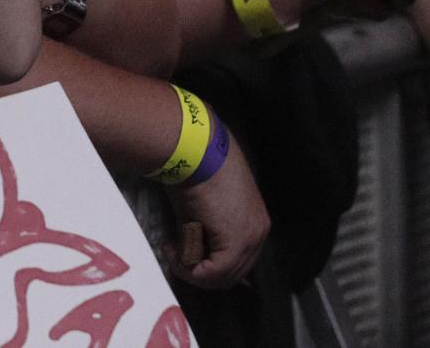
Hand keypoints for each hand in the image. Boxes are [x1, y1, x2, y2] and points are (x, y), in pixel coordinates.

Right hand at [161, 135, 269, 288]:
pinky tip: (171, 247)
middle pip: (230, 274)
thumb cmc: (194, 170)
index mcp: (255, 223)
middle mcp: (259, 233)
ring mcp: (251, 239)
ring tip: (171, 248)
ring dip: (191, 270)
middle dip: (199, 271)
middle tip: (174, 255)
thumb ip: (204, 235)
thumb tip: (190, 256)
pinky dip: (188, 268)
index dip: (205, 264)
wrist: (194, 151)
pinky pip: (212, 273)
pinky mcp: (236, 242)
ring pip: (221, 277)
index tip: (181, 251)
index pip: (235, 262)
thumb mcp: (201, 209)